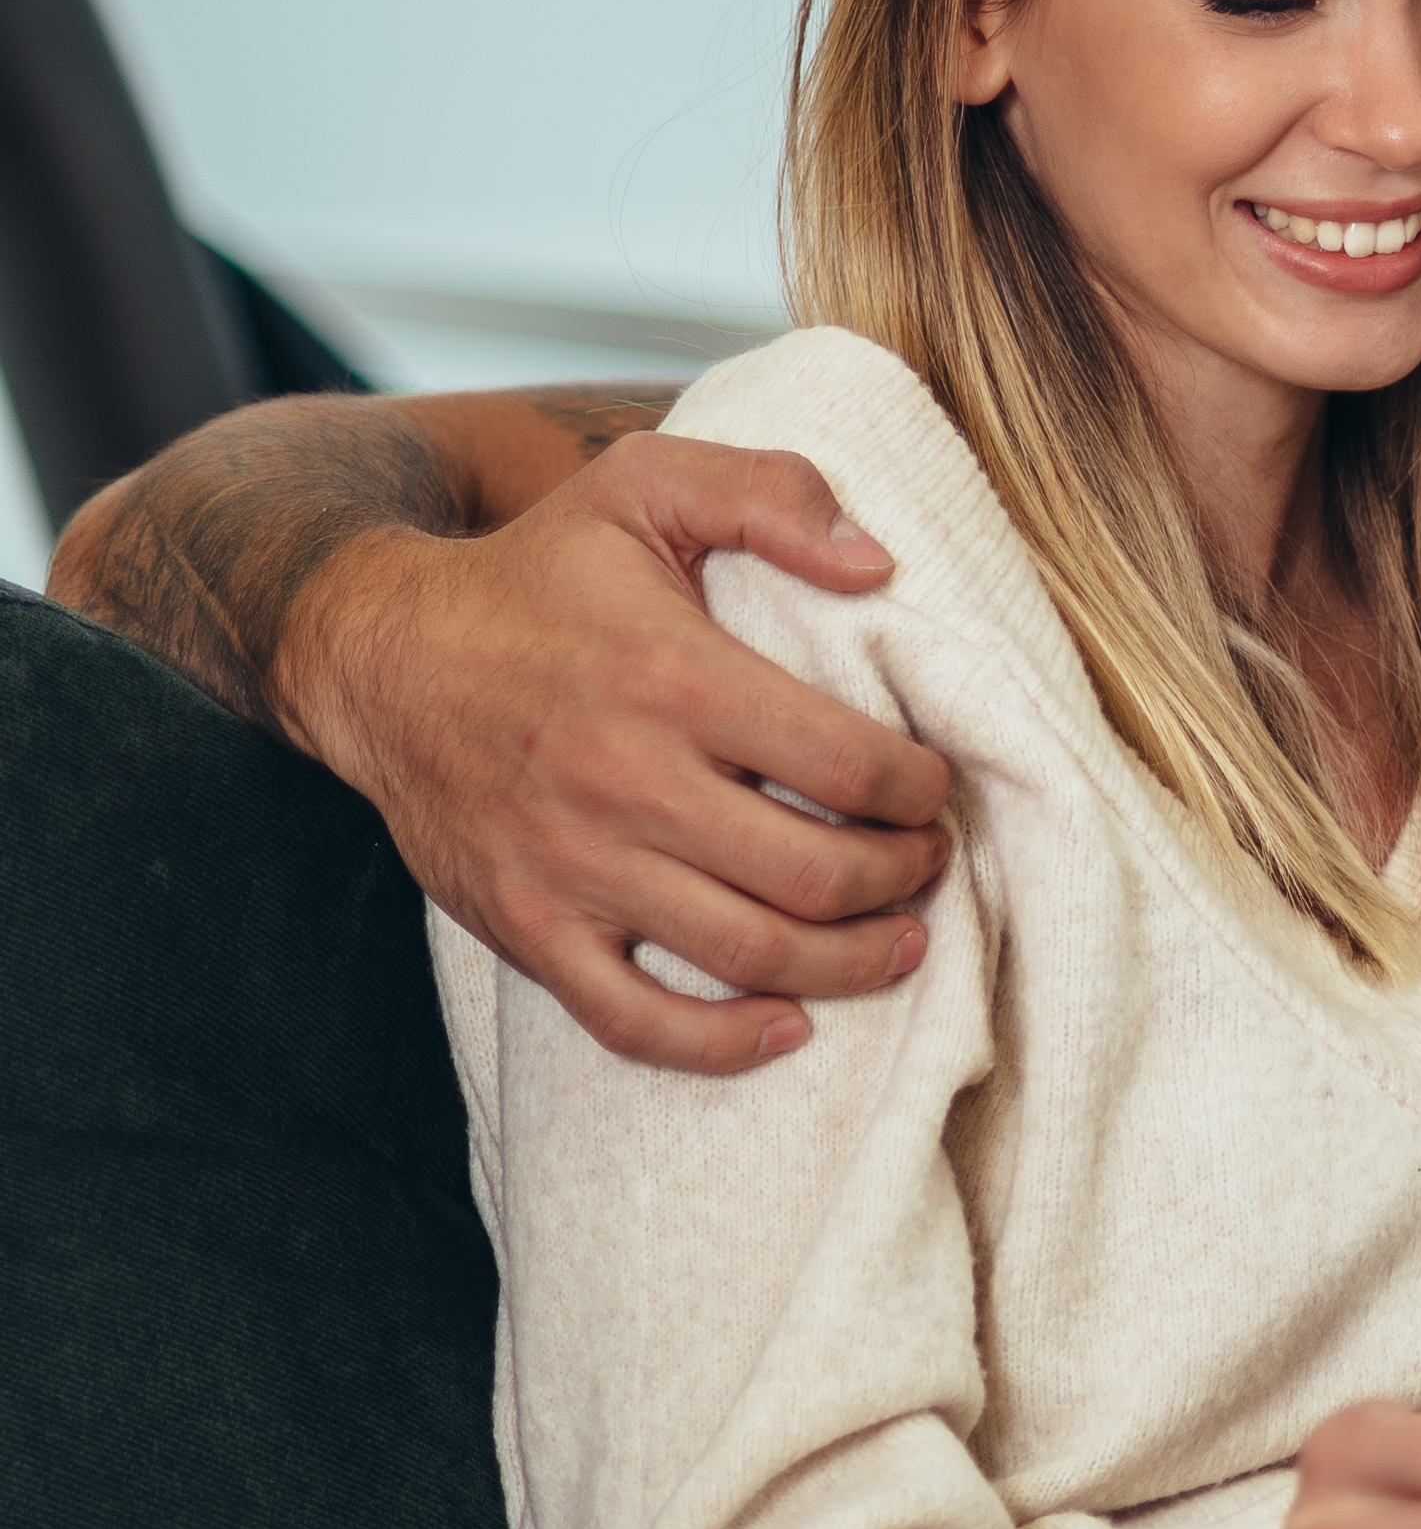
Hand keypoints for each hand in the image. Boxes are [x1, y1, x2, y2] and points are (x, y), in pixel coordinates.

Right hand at [291, 437, 956, 1077]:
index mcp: (669, 675)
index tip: (935, 786)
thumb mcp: (644, 485)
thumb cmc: (538, 572)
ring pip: (750, 955)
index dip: (922, 787)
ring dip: (851, 962)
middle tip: (928, 862)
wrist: (377, 652)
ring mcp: (569, 866)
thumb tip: (879, 564)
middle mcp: (621, 780)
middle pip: (815, 874)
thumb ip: (772, 493)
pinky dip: (726, 1043)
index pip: (848, 763)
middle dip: (902, 877)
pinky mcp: (526, 926)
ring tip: (900, 938)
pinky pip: (635, 1022)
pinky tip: (790, 1022)